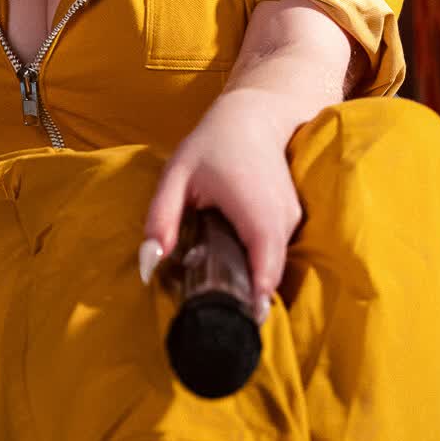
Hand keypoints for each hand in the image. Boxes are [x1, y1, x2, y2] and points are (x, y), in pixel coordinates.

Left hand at [140, 89, 303, 319]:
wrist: (255, 115)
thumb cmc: (212, 144)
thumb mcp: (176, 177)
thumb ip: (160, 220)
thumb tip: (148, 266)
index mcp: (255, 211)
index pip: (265, 267)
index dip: (256, 299)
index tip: (242, 325)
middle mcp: (281, 219)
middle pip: (270, 275)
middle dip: (249, 301)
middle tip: (222, 324)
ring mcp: (291, 220)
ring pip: (273, 266)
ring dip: (251, 283)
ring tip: (224, 301)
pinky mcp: (291, 221)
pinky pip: (275, 254)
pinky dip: (257, 266)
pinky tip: (235, 272)